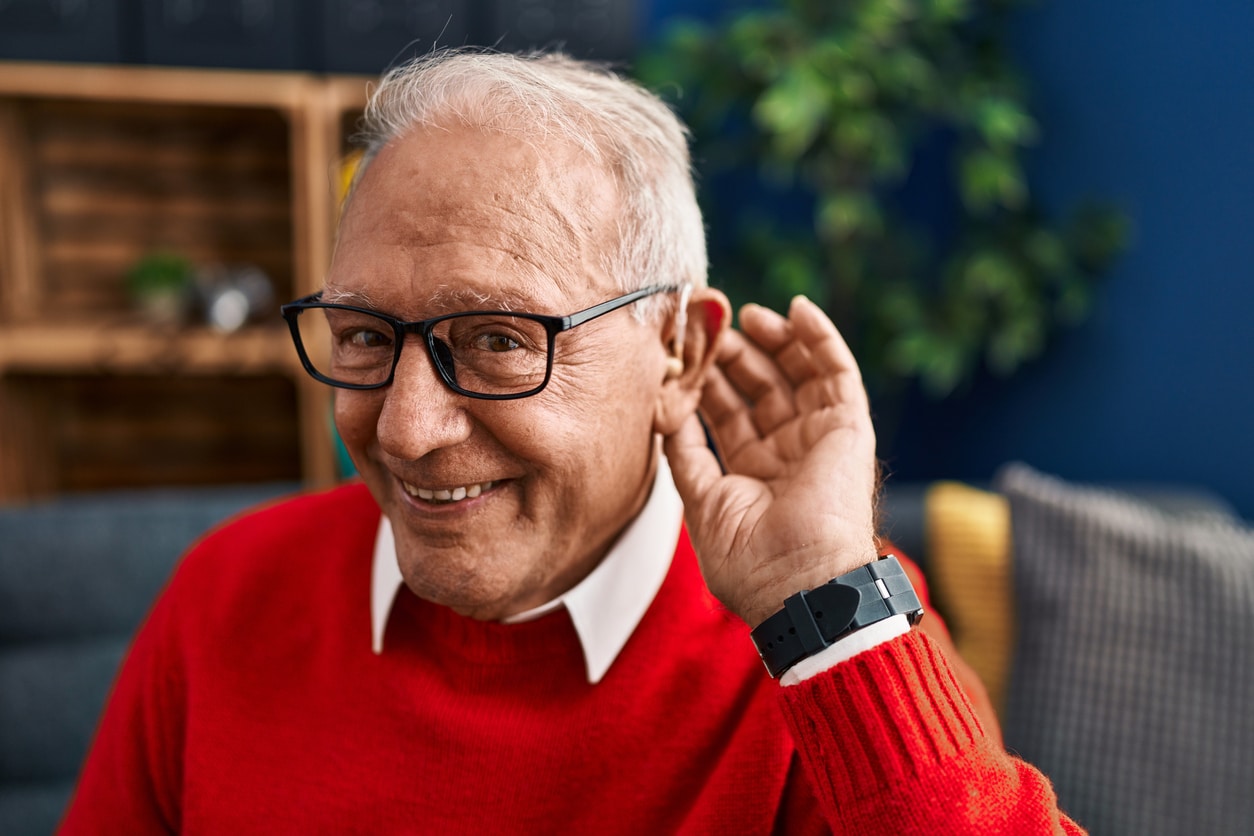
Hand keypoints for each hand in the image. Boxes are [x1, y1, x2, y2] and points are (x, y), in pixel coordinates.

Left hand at [662, 296, 879, 627]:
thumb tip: (664, 411)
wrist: (800, 586)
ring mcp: (819, 438)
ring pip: (797, 373)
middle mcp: (787, 451)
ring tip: (746, 314)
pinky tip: (798, 309)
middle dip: (735, 353)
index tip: (682, 349)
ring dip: (773, 339)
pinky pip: (838, 372)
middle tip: (710, 325)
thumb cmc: (752, 562)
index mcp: (752, 472)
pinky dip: (821, 338)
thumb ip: (685, 453)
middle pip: (760, 387)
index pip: (728, 413)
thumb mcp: (701, 501)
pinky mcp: (849, 427)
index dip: (707, 380)